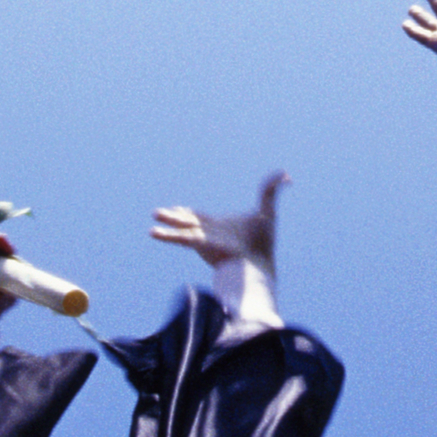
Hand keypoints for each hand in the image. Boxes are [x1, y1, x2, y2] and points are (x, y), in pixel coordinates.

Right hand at [152, 173, 284, 271]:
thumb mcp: (267, 210)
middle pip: (186, 221)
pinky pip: (179, 238)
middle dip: (173, 216)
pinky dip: (166, 235)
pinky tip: (152, 232)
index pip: (199, 216)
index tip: (177, 208)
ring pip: (180, 229)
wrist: (257, 261)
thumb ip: (271, 190)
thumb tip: (285, 175)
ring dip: (166, 225)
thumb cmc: (262, 242)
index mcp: (219, 224)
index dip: (188, 212)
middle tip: (157, 213)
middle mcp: (208, 231)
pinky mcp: (199, 243)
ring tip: (152, 221)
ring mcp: (202, 237)